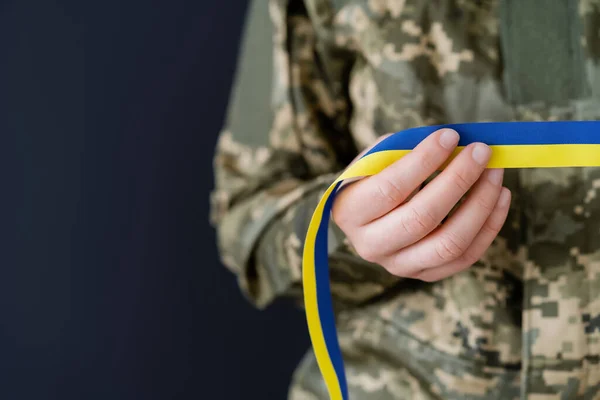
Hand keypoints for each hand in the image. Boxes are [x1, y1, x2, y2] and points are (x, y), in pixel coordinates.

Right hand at [332, 128, 510, 281]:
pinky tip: (502, 197)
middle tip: (481, 151)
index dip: (423, 161)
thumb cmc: (375, 178)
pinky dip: (490, 227)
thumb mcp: (376, 159)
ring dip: (479, 205)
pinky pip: (465, 258)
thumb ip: (404, 149)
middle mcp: (370, 245)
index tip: (450, 136)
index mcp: (349, 212)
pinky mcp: (425, 274)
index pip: (389, 189)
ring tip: (495, 173)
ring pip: (448, 244)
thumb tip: (451, 141)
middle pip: (421, 219)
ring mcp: (399, 265)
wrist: (368, 217)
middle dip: (457, 181)